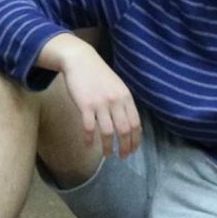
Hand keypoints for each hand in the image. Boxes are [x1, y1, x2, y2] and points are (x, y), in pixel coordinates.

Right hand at [50, 39, 141, 158]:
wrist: (81, 61)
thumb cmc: (99, 75)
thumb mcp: (117, 87)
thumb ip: (123, 103)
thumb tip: (129, 124)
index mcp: (126, 97)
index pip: (135, 123)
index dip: (135, 140)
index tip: (132, 150)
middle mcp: (116, 101)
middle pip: (124, 131)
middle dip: (124, 147)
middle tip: (122, 157)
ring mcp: (100, 104)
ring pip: (107, 132)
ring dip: (108, 147)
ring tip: (107, 155)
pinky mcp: (85, 105)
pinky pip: (89, 127)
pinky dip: (89, 139)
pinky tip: (89, 145)